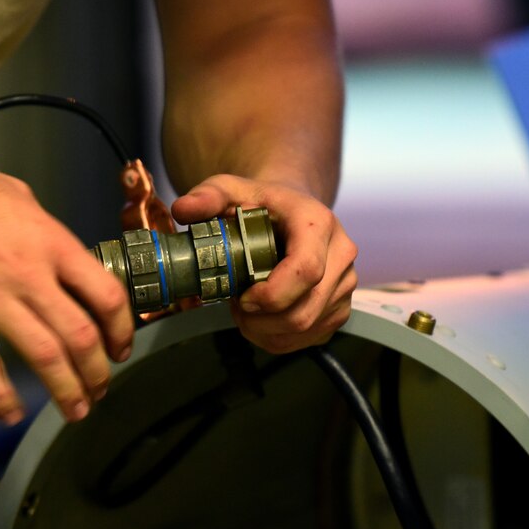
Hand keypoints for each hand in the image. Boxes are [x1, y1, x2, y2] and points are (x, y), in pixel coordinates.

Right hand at [0, 148, 133, 424]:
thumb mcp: (21, 197)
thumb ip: (46, 233)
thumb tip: (60, 258)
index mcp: (52, 244)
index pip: (106, 295)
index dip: (122, 329)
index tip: (120, 347)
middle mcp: (28, 276)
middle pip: (80, 337)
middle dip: (97, 372)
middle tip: (100, 390)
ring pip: (43, 358)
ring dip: (66, 391)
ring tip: (76, 409)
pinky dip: (1, 397)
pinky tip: (11, 412)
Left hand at [171, 175, 357, 352]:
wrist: (294, 211)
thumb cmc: (261, 203)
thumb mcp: (231, 190)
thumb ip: (207, 196)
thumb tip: (182, 210)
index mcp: (318, 223)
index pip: (306, 271)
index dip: (271, 295)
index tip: (241, 298)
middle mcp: (342, 254)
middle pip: (305, 310)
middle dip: (262, 321)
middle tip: (236, 306)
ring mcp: (346, 285)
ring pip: (306, 329)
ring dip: (267, 331)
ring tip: (246, 310)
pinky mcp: (341, 308)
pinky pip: (310, 339)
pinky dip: (278, 338)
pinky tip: (262, 319)